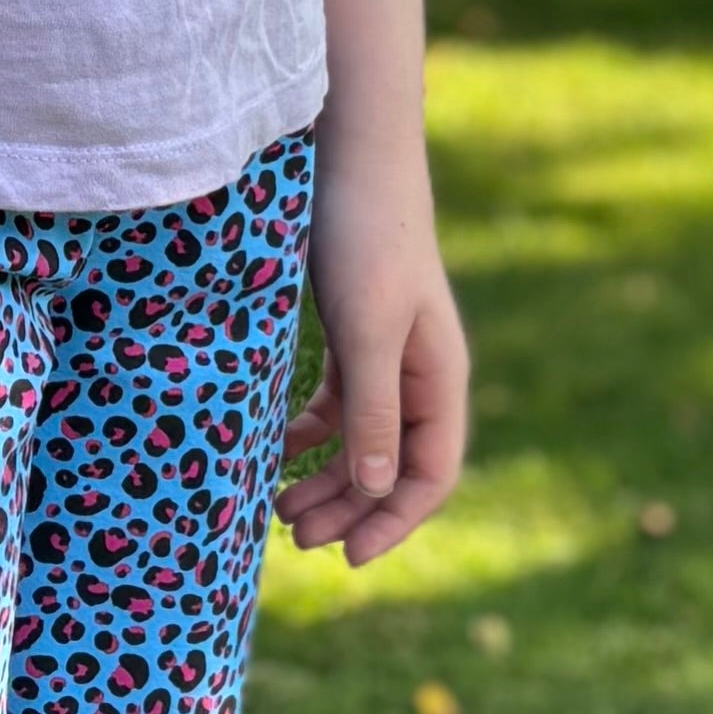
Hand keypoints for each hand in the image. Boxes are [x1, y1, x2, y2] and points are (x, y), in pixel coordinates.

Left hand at [278, 158, 468, 565]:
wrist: (348, 156)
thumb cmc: (364, 237)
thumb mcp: (368, 328)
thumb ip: (375, 408)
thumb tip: (382, 488)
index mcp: (438, 377)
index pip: (430, 473)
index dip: (395, 522)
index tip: (349, 557)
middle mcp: (418, 374)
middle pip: (391, 466)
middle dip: (349, 509)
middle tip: (295, 540)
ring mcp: (386, 355)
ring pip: (360, 440)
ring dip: (326, 479)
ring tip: (279, 511)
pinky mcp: (352, 334)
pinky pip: (336, 406)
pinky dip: (309, 434)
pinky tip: (274, 449)